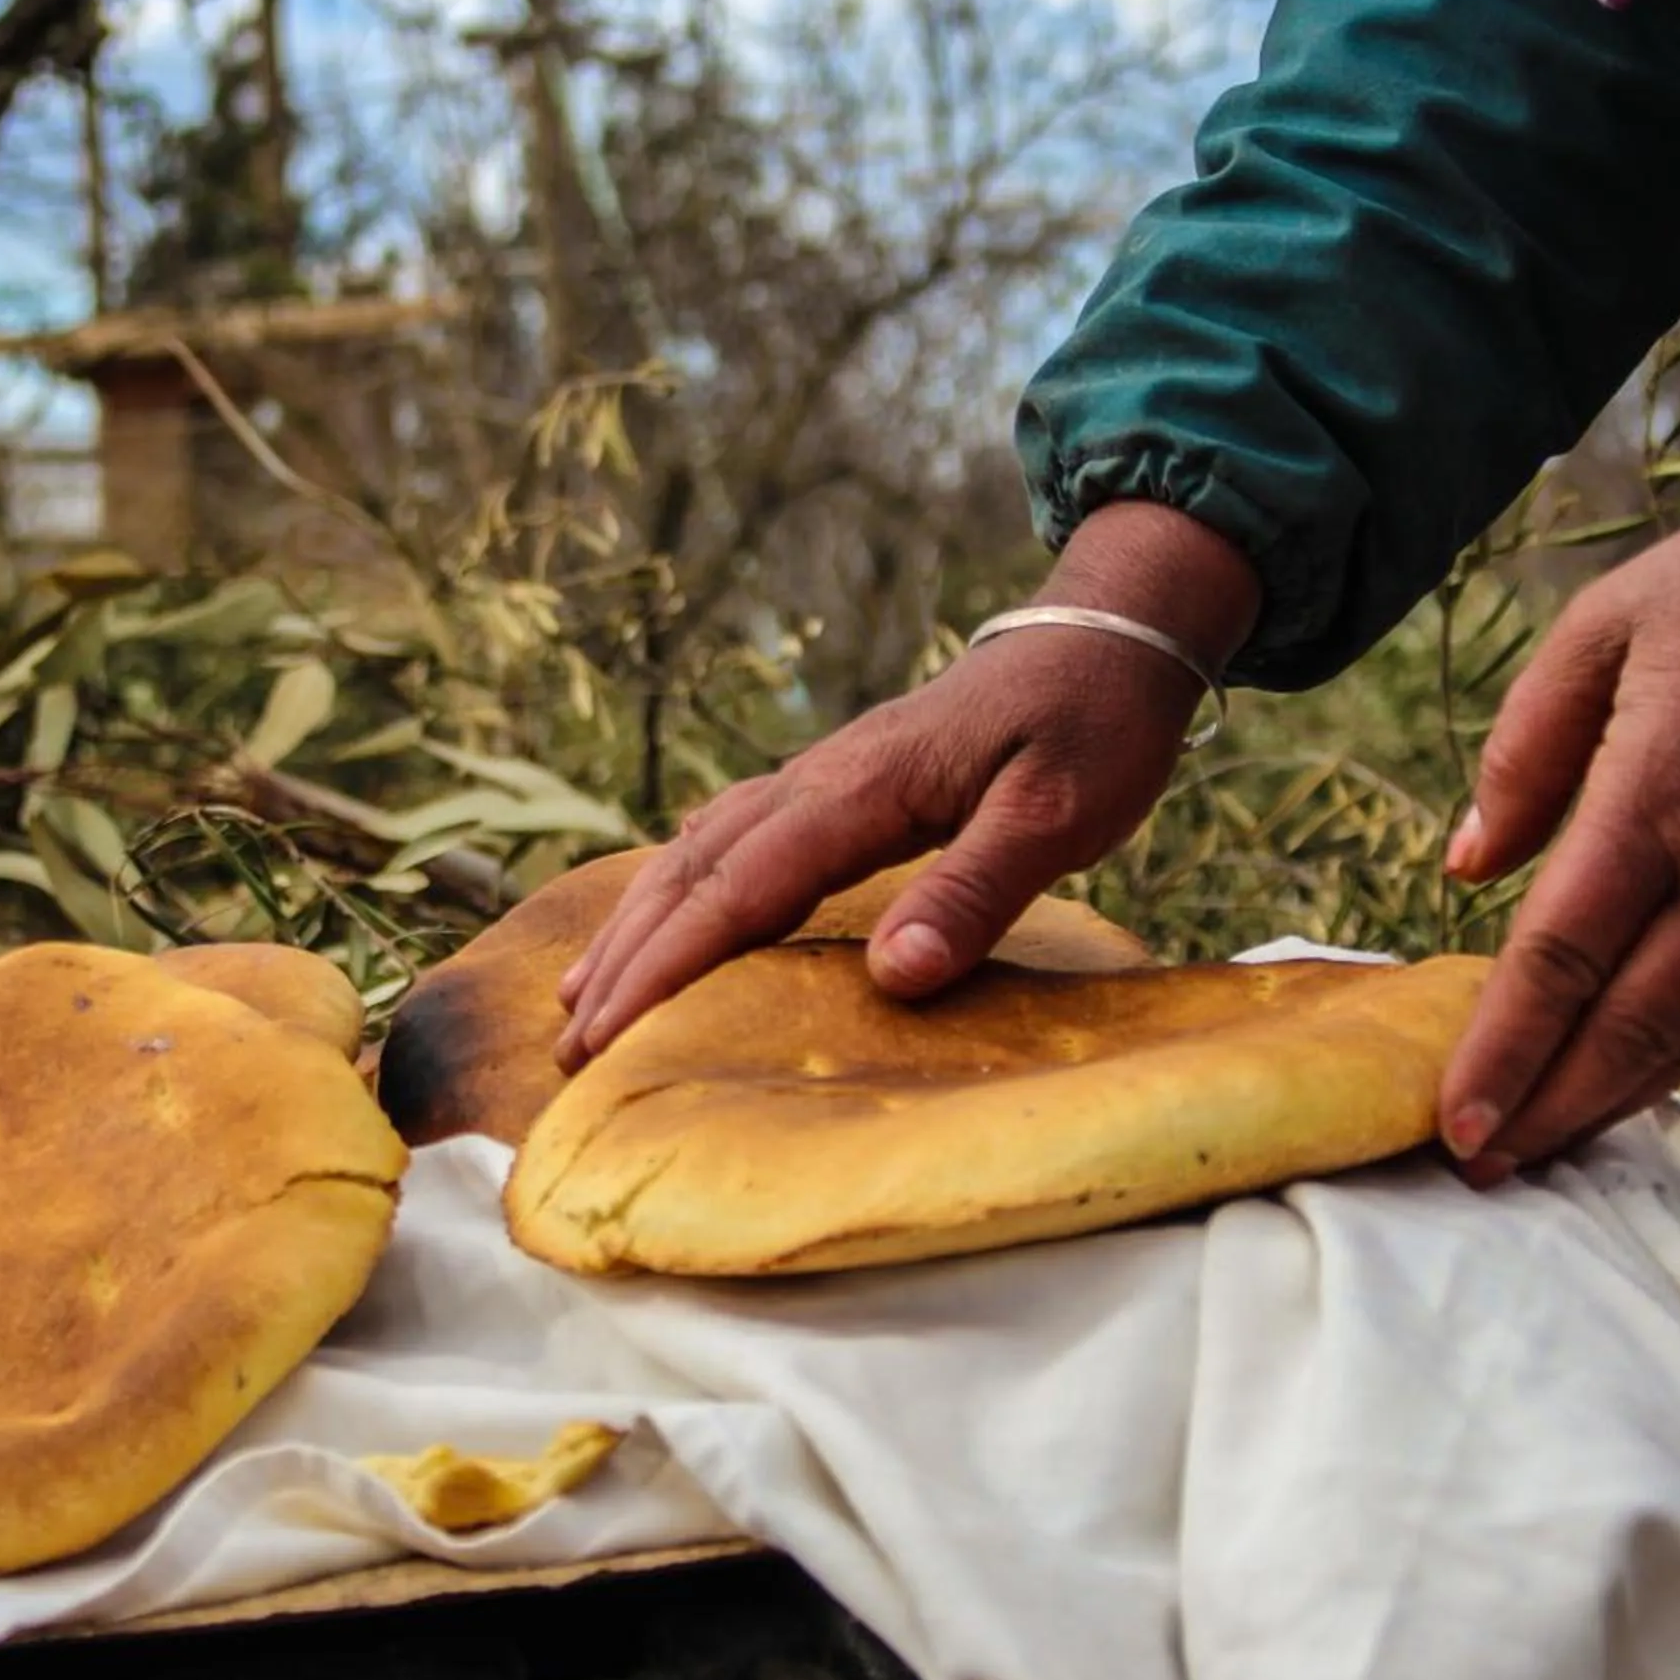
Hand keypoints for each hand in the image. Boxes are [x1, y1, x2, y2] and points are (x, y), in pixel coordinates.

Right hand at [553, 501, 1261, 1070]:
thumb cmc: (1095, 722)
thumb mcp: (1059, 813)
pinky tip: (659, 918)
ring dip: (636, 924)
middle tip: (569, 1048)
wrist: (1110, 631)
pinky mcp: (842, 784)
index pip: (738, 890)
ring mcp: (824, 778)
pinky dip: (678, 886)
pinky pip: (730, 837)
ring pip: (699, 851)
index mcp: (860, 791)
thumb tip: (890, 976)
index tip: (609, 1035)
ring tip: (578, 996)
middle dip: (626, 960)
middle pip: (694, 873)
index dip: (666, 967)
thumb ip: (974, 889)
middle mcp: (819, 780)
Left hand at [1438, 325, 1679, 1184]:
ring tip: (1536, 1150)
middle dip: (1546, 1111)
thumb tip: (1465, 868)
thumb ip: (1521, 756)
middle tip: (1476, 1170)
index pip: (1563, 959)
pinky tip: (1627, 1088)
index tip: (1455, 1119)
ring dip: (1610, 1105)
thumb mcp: (1595, 635)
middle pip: (1626, 1029)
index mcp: (1652, 804)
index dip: (1507, 1051)